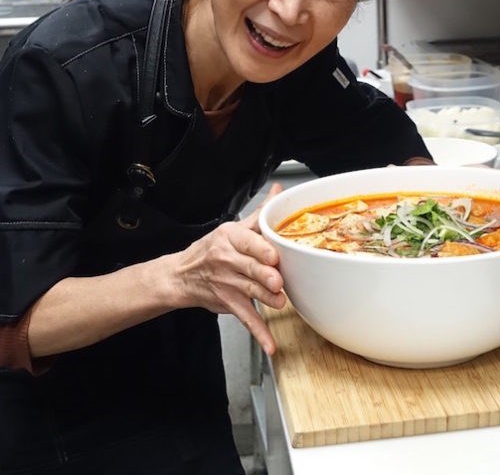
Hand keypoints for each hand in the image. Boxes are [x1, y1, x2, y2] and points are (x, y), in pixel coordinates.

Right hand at [171, 183, 286, 353]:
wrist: (182, 275)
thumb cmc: (212, 249)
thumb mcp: (233, 228)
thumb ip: (260, 214)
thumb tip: (279, 192)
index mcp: (230, 238)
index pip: (248, 242)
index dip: (260, 250)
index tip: (273, 255)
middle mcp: (227, 260)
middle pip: (250, 268)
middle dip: (264, 275)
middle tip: (277, 280)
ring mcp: (227, 284)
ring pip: (250, 292)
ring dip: (266, 299)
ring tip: (280, 302)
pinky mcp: (229, 303)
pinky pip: (246, 319)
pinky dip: (259, 333)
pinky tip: (271, 345)